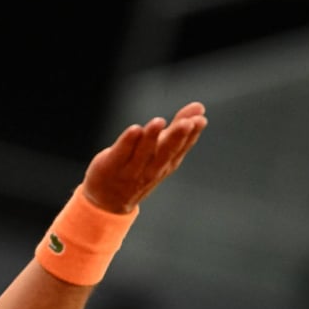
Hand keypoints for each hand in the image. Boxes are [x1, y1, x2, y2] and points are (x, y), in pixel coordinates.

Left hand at [82, 101, 206, 213]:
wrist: (108, 200)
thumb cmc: (139, 169)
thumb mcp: (161, 150)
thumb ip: (177, 127)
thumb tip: (199, 107)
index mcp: (166, 164)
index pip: (181, 148)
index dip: (191, 134)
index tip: (200, 119)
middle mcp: (152, 169)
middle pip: (165, 152)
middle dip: (177, 137)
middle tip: (187, 123)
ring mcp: (131, 170)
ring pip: (143, 153)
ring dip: (152, 137)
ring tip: (159, 121)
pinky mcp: (111, 166)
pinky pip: (121, 153)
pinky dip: (128, 142)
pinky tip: (135, 129)